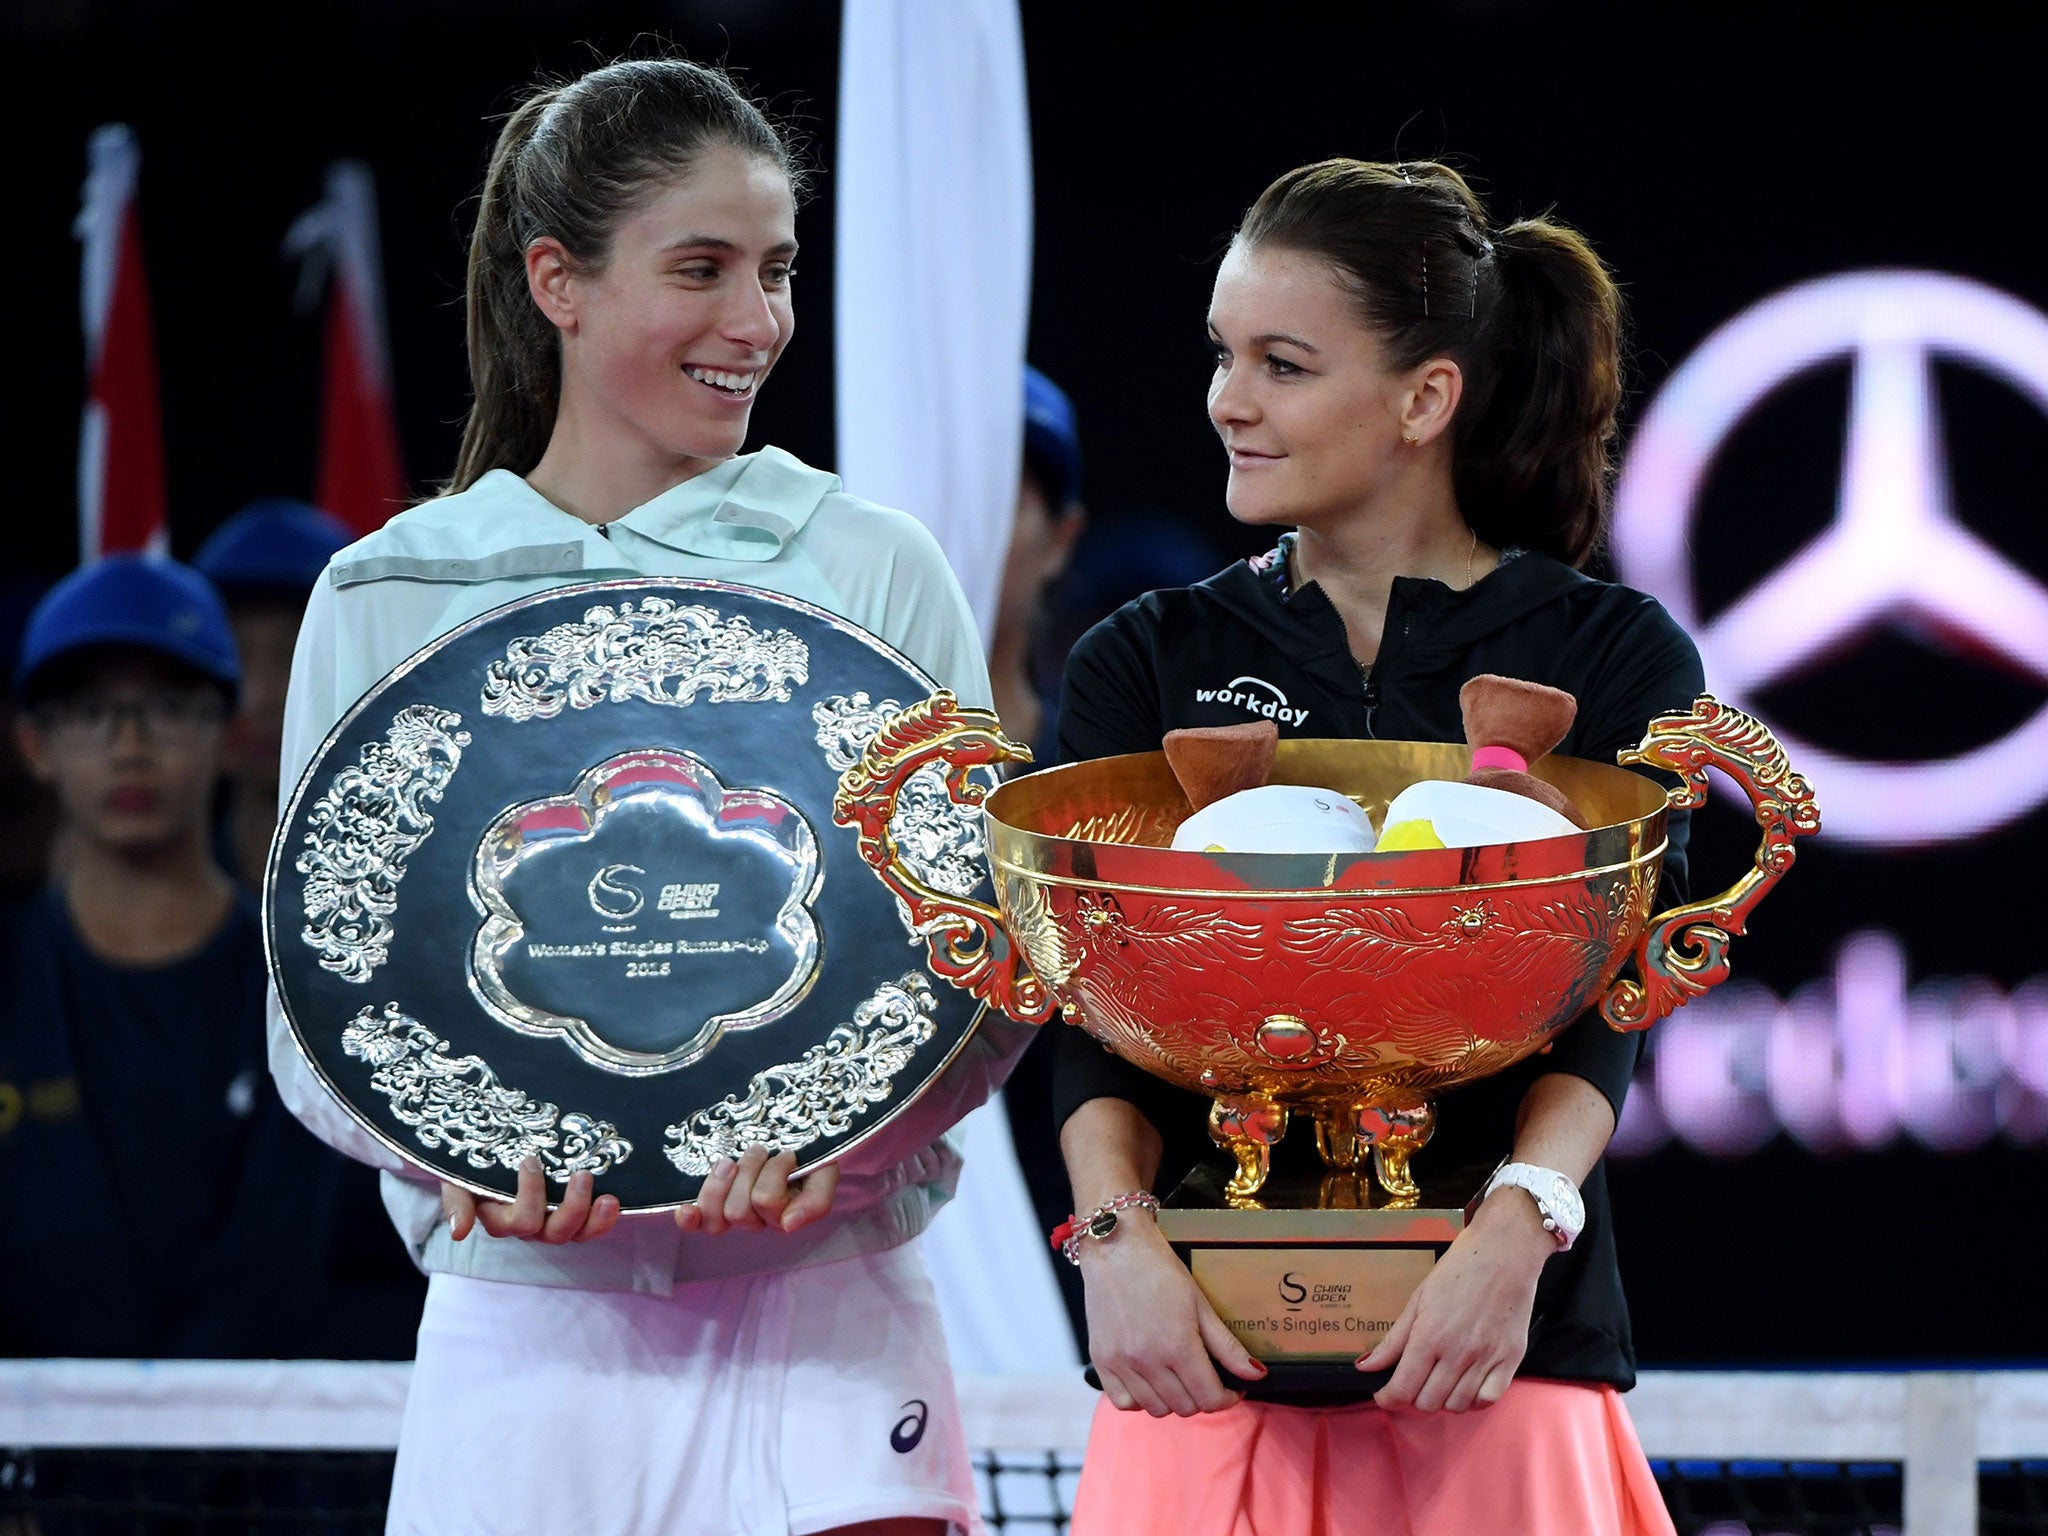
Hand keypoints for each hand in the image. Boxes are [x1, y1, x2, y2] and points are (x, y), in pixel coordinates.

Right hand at [443, 1159, 620, 1243]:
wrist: (488, 1151)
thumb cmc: (471, 1166)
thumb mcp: (457, 1180)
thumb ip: (456, 1202)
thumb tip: (458, 1231)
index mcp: (502, 1219)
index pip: (520, 1221)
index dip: (530, 1196)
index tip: (530, 1159)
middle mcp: (528, 1225)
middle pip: (553, 1233)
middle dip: (571, 1208)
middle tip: (581, 1176)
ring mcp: (551, 1220)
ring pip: (575, 1234)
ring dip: (593, 1219)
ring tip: (608, 1198)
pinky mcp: (572, 1212)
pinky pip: (589, 1227)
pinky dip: (603, 1219)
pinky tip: (613, 1202)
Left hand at [676, 1146, 839, 1234]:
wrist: (791, 1134)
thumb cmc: (810, 1155)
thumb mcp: (824, 1173)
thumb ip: (817, 1200)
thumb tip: (787, 1226)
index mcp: (784, 1214)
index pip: (767, 1201)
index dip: (775, 1173)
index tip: (789, 1153)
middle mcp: (757, 1219)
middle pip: (738, 1211)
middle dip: (748, 1172)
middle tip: (760, 1149)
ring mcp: (731, 1212)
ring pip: (717, 1216)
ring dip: (722, 1182)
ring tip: (731, 1160)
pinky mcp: (711, 1204)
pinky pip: (697, 1223)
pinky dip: (690, 1218)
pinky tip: (686, 1211)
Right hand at [1081, 1214, 1264, 1416]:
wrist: (1115, 1248)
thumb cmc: (1159, 1270)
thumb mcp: (1200, 1304)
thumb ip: (1227, 1346)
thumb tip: (1255, 1374)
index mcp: (1178, 1346)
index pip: (1210, 1398)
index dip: (1227, 1398)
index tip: (1231, 1389)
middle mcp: (1148, 1361)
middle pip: (1185, 1407)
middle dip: (1202, 1397)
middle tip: (1205, 1377)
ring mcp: (1121, 1363)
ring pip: (1156, 1409)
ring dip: (1173, 1400)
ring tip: (1177, 1377)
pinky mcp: (1101, 1360)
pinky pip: (1123, 1402)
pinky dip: (1139, 1399)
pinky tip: (1148, 1380)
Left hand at [1357, 1188, 1553, 1411]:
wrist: (1504, 1253)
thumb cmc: (1459, 1270)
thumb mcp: (1418, 1299)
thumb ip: (1393, 1339)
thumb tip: (1366, 1366)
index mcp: (1429, 1336)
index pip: (1403, 1388)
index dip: (1388, 1398)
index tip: (1385, 1395)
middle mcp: (1457, 1353)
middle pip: (1428, 1402)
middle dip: (1414, 1397)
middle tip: (1414, 1381)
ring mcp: (1486, 1359)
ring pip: (1457, 1406)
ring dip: (1443, 1400)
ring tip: (1440, 1381)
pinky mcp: (1511, 1360)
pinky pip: (1488, 1400)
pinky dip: (1474, 1399)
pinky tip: (1467, 1384)